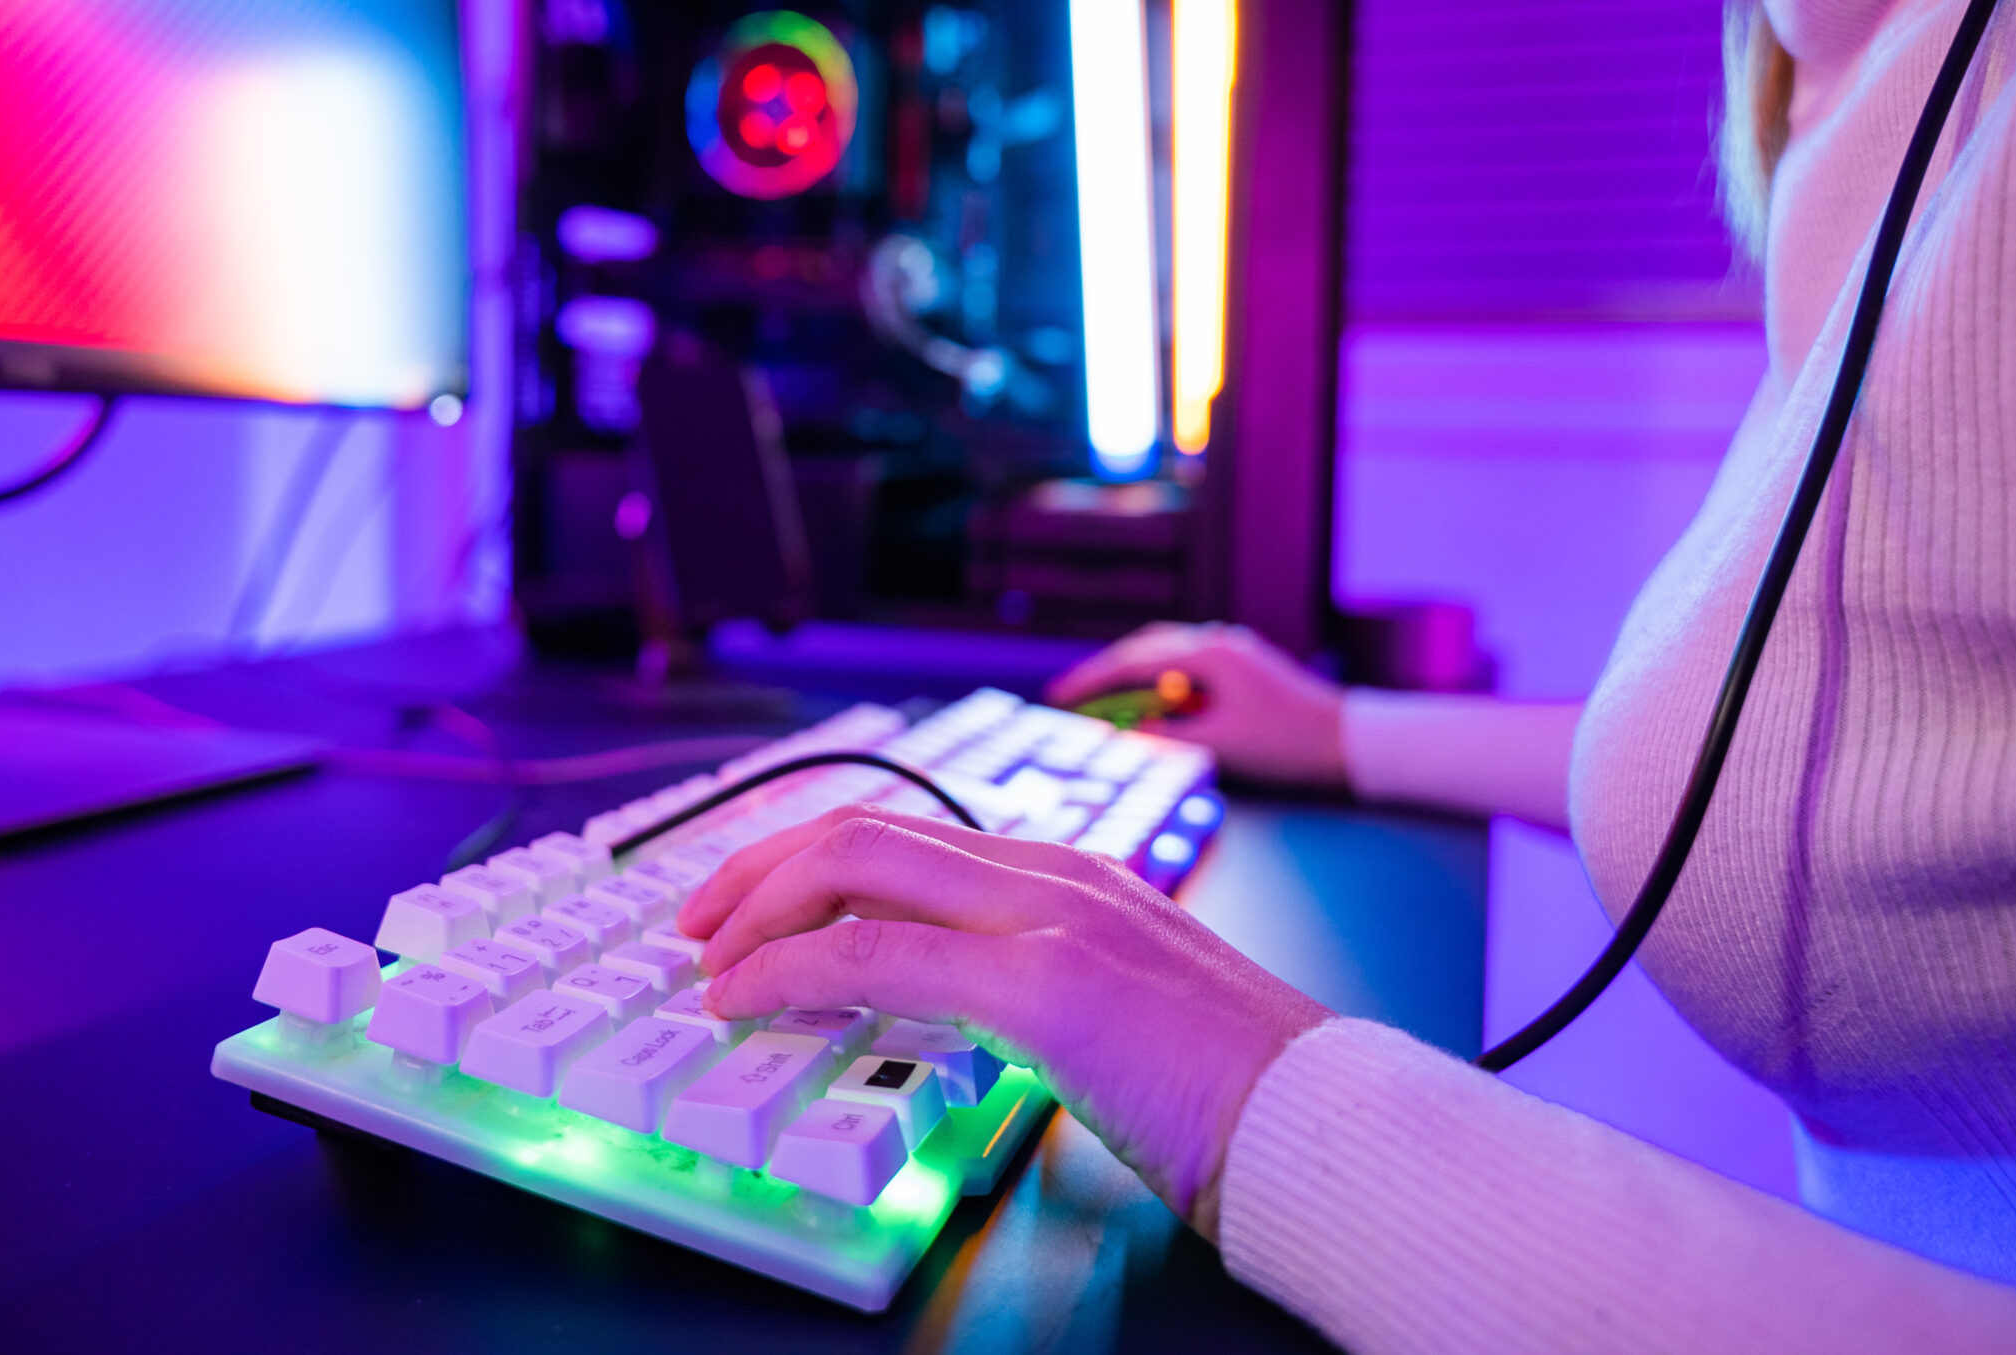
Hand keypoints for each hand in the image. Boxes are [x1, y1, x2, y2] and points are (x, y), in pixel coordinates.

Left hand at [679, 804, 1332, 1239]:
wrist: (1320, 1121)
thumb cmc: (1229, 1087)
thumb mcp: (1118, 1007)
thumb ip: (1036, 981)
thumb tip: (948, 1001)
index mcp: (1074, 873)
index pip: (909, 831)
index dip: (808, 854)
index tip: (749, 898)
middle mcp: (1056, 873)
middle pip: (868, 825)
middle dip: (760, 865)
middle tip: (696, 918)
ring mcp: (1051, 917)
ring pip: (859, 867)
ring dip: (758, 911)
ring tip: (706, 961)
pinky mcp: (1046, 984)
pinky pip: (877, 954)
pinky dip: (788, 970)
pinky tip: (746, 999)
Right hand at [1045, 622, 1346, 788]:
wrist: (1347, 739)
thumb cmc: (1286, 742)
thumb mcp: (1220, 744)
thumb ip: (1168, 735)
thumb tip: (1126, 732)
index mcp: (1208, 655)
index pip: (1135, 662)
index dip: (1093, 680)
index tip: (1060, 696)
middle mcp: (1217, 642)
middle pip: (1146, 648)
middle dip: (1107, 672)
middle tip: (1074, 696)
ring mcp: (1231, 650)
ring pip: (1166, 653)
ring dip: (1133, 674)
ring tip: (1105, 699)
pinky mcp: (1242, 665)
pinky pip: (1187, 664)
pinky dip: (1160, 680)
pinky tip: (1151, 701)